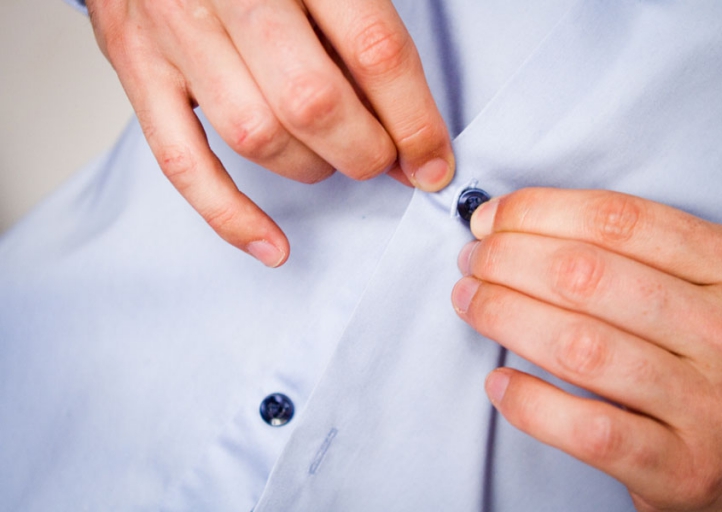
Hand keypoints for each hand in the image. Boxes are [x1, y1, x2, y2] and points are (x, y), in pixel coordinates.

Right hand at [85, 0, 453, 265]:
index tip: (432, 160)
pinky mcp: (137, 67)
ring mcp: (176, 31)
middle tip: (384, 160)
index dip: (414, 120)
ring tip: (332, 162)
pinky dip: (230, 214)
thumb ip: (363, 25)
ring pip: (256, 136)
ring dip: (311, 169)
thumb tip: (410, 124)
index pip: (374, 52)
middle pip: (314, 103)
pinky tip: (272, 244)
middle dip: (366, 152)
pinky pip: (182, 162)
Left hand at [452, 188, 721, 510]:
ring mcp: (711, 406)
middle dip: (506, 260)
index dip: (537, 212)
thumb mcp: (720, 290)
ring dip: (504, 316)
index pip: (618, 221)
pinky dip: (530, 403)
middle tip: (473, 261)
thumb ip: (649, 254)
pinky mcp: (683, 470)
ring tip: (471, 302)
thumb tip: (530, 225)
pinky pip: (588, 429)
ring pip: (578, 345)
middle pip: (586, 276)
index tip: (491, 219)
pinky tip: (500, 384)